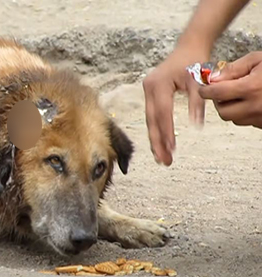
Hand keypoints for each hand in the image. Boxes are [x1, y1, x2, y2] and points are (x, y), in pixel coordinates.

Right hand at [143, 49, 208, 165]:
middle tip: (164, 161)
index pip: (162, 112)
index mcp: (159, 84)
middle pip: (152, 120)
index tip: (171, 148)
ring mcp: (147, 92)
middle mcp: (149, 88)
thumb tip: (196, 126)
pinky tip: (160, 144)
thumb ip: (197, 102)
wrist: (188, 47)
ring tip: (162, 158)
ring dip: (156, 140)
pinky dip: (156, 131)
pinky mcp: (150, 95)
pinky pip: (152, 116)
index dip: (166, 131)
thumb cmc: (194, 61)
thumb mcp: (198, 81)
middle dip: (157, 142)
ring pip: (150, 121)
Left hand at [199, 52, 261, 127]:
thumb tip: (212, 79)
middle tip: (222, 91)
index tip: (203, 88)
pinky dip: (245, 113)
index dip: (206, 90)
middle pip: (223, 111)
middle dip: (219, 101)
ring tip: (241, 94)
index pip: (216, 93)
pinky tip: (254, 100)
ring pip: (234, 119)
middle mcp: (256, 106)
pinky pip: (248, 121)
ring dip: (232, 108)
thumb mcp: (257, 60)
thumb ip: (233, 69)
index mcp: (251, 88)